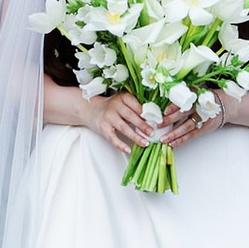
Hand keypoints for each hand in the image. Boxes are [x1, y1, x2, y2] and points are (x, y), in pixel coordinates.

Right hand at [85, 87, 215, 154]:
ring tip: (145, 143)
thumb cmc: (111, 106)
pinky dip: (120, 145)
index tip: (159, 120)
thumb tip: (157, 114)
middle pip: (131, 116)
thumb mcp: (123, 101)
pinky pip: (113, 138)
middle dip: (143, 125)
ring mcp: (108, 117)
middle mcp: (115, 106)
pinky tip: (128, 149)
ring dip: (135, 136)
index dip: (148, 113)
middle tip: (153, 133)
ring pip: (124, 128)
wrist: (89, 109)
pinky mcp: (103, 128)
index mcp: (123, 97)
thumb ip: (136, 105)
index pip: (137, 105)